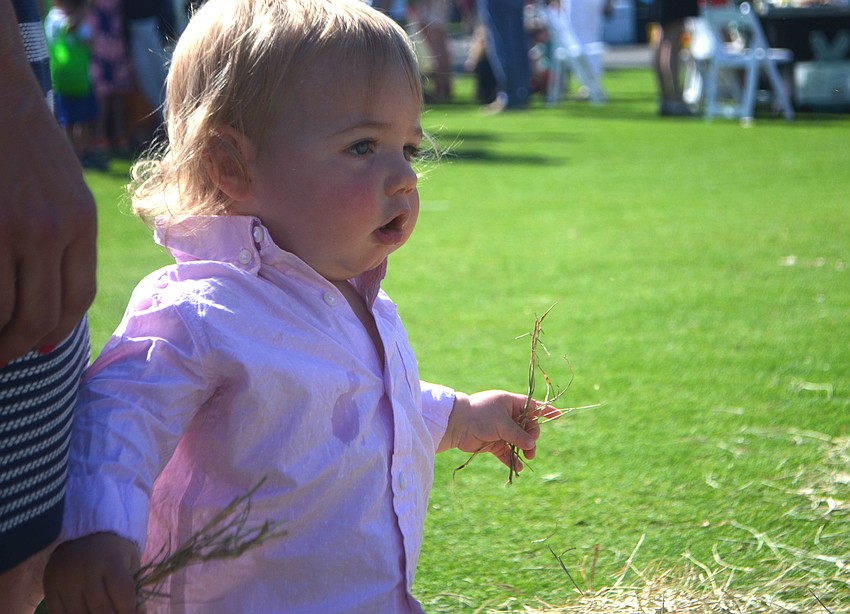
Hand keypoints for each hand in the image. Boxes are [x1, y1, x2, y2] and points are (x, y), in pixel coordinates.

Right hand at [0, 20, 97, 363]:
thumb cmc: (21, 138)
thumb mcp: (62, 184)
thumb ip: (63, 231)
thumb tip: (50, 282)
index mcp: (80, 222)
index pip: (77, 296)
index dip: (58, 330)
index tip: (40, 347)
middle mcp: (54, 230)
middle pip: (45, 313)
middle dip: (21, 346)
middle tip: (2, 359)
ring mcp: (16, 229)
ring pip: (10, 311)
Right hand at [43, 533, 139, 613]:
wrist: (81, 536)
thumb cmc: (111, 552)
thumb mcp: (129, 560)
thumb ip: (135, 586)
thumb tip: (139, 613)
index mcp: (111, 561)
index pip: (123, 594)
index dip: (130, 609)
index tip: (132, 611)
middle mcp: (87, 572)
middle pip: (102, 610)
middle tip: (117, 613)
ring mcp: (66, 582)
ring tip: (102, 612)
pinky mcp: (51, 589)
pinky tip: (85, 612)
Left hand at [439, 390, 557, 470]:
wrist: (456, 425)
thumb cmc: (480, 416)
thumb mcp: (502, 423)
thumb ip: (518, 435)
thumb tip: (532, 445)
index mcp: (510, 403)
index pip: (533, 406)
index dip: (546, 411)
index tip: (559, 415)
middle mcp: (507, 415)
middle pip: (528, 427)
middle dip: (532, 437)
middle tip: (530, 446)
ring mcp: (501, 429)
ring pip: (519, 440)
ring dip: (525, 449)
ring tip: (528, 457)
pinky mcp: (494, 442)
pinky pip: (507, 451)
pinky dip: (512, 459)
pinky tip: (518, 468)